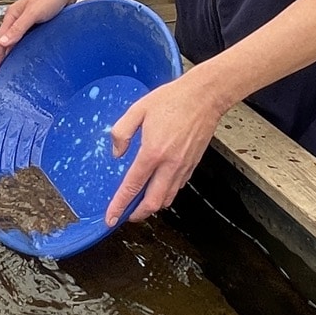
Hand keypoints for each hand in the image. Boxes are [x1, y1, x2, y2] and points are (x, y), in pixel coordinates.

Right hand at [0, 0, 73, 78]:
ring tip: (5, 71)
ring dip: (9, 56)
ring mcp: (28, 24)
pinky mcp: (38, 26)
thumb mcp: (33, 13)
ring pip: (15, 44)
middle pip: (4, 44)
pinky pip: (26, 42)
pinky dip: (21, 52)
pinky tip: (23, 59)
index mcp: (12, 16)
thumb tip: (3, 43)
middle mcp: (17, 20)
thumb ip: (18, 28)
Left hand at [104, 73, 227, 224]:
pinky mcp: (192, 165)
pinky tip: (158, 186)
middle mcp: (169, 164)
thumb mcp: (137, 109)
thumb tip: (117, 152)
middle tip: (126, 214)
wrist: (204, 97)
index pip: (132, 187)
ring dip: (152, 206)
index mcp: (152, 152)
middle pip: (152, 203)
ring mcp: (183, 167)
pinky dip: (166, 193)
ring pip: (167, 199)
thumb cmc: (173, 100)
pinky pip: (177, 187)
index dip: (119, 206)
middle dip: (137, 214)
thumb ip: (121, 132)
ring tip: (140, 203)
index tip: (111, 217)